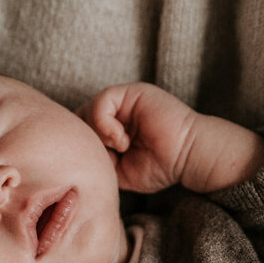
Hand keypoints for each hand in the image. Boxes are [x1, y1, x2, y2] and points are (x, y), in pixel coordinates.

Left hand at [78, 83, 263, 195]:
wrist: (188, 158)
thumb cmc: (159, 167)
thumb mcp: (117, 170)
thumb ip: (96, 158)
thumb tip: (76, 150)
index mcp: (112, 127)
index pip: (80, 129)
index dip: (80, 146)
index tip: (97, 164)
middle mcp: (116, 111)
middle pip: (79, 117)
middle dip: (86, 139)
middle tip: (107, 156)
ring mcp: (124, 100)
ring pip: (88, 108)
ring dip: (97, 133)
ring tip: (118, 148)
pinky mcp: (132, 92)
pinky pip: (103, 101)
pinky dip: (105, 124)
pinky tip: (121, 140)